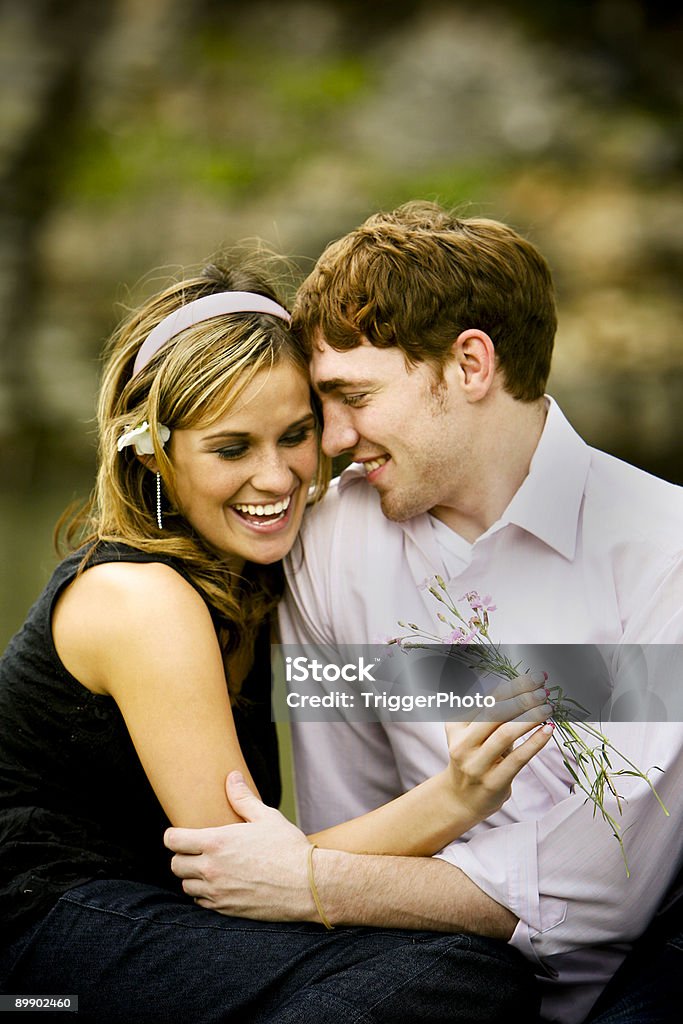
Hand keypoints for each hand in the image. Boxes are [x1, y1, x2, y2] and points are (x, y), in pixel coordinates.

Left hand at [164, 771, 314, 919]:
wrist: (308, 886)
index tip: (180, 834)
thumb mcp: (266, 817)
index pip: (173, 840)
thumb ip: (243, 798)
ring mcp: (217, 892)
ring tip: (209, 867)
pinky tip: (220, 884)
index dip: (173, 835)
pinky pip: (201, 903)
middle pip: (175, 865)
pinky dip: (204, 894)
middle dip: (182, 856)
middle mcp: (211, 869)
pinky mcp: (226, 910)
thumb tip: (231, 777)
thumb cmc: (288, 848)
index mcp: (216, 842)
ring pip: (186, 886)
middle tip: (196, 850)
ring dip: (192, 877)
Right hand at [445, 672, 553, 822]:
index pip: (487, 700)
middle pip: (494, 713)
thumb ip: (488, 714)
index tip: (534, 678)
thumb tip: (522, 688)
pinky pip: (518, 758)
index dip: (513, 686)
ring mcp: (477, 765)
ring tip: (548, 707)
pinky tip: (548, 730)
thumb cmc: (474, 759)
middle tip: (543, 690)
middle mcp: (463, 744)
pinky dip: (535, 742)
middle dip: (522, 698)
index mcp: (457, 727)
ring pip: (505, 734)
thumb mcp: (471, 734)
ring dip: (530, 717)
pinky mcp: (493, 782)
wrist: (461, 800)